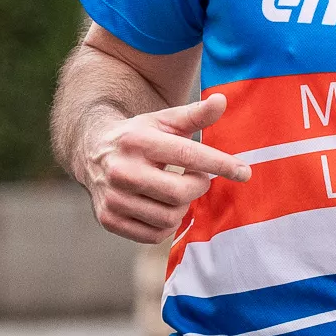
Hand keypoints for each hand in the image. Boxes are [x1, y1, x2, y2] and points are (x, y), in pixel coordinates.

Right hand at [80, 90, 252, 242]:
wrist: (91, 152)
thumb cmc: (138, 136)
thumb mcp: (164, 121)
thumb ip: (195, 114)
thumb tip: (222, 100)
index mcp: (137, 141)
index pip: (188, 155)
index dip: (220, 164)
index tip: (244, 172)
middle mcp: (121, 170)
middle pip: (180, 192)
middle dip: (198, 187)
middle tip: (197, 178)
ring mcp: (112, 197)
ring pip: (168, 217)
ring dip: (182, 207)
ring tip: (177, 192)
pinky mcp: (108, 219)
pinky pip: (152, 235)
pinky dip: (166, 225)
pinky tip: (163, 207)